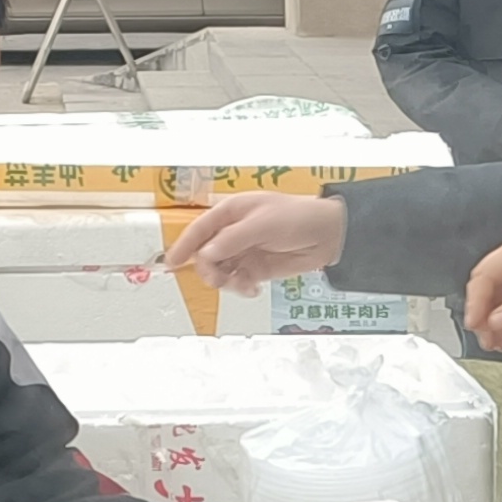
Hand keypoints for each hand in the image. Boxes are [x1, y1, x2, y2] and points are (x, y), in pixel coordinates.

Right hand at [162, 191, 347, 292]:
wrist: (328, 236)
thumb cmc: (299, 217)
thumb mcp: (263, 224)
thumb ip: (232, 239)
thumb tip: (207, 253)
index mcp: (231, 212)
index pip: (200, 229)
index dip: (184, 245)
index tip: (172, 262)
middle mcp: (233, 232)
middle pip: (205, 254)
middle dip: (210, 269)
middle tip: (220, 279)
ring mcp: (244, 251)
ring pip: (219, 271)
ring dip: (226, 281)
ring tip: (243, 285)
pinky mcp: (255, 268)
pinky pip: (236, 281)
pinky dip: (240, 288)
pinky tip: (252, 289)